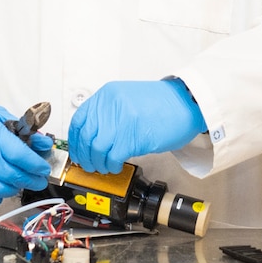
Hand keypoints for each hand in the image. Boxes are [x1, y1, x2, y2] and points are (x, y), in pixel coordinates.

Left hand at [67, 79, 205, 173]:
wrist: (187, 103)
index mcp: (107, 95)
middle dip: (84, 155)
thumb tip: (92, 136)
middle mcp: (111, 106)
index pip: (79, 120)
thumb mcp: (127, 100)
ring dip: (97, 163)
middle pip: (85, 136)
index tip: (77, 151)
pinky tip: (115, 166)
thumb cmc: (161, 104)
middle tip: (88, 164)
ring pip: (96, 148)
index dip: (75, 140)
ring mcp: (121, 120)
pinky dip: (111, 165)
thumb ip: (108, 114)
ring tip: (103, 167)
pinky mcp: (133, 136)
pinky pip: (112, 156)